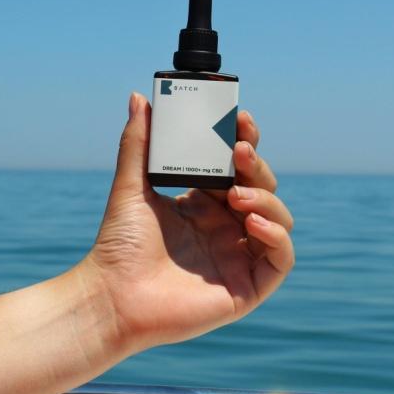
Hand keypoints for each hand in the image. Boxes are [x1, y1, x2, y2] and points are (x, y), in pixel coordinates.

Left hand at [81, 92, 294, 351]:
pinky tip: (253, 222)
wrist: (112, 296)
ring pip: (278, 217)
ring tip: (236, 195)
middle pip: (262, 186)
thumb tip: (139, 98)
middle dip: (257, 165)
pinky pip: (281, 258)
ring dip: (266, 198)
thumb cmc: (119, 245)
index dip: (245, 142)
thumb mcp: (132, 186)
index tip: (240, 119)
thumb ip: (139, 143)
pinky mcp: (248, 286)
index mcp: (204, 203)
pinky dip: (276, 236)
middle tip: (239, 152)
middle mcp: (226, 226)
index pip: (237, 167)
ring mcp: (239, 256)